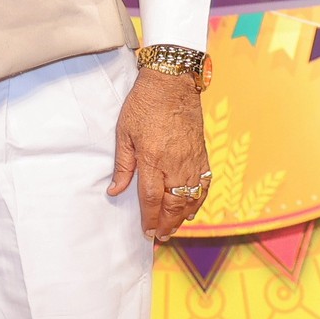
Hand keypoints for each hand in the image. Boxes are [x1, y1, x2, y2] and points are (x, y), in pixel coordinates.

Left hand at [108, 66, 210, 243]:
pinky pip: (204, 184)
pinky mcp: (202, 154)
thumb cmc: (144, 104)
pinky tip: (192, 209)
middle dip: (167, 224)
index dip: (150, 219)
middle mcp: (175, 163)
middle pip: (174, 203)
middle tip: (160, 237)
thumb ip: (122, 165)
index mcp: (153, 159)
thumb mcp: (124, 133)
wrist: (172, 82)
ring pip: (191, 197)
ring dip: (183, 216)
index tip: (147, 232)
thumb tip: (115, 191)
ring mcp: (192, 159)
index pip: (152, 199)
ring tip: (173, 228)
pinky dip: (199, 200)